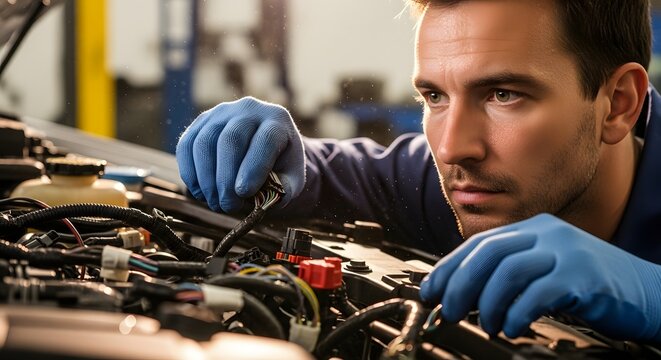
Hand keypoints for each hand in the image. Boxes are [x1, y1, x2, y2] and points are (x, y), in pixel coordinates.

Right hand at [176, 97, 304, 212]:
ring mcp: (221, 112)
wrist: (264, 147)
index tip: (244, 194)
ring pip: (205, 143)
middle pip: (230, 140)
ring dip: (206, 179)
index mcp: (277, 120)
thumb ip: (284, 189)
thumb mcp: (292, 178)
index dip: (253, 167)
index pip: (265, 140)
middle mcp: (249, 109)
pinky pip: (187, 145)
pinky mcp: (201, 122)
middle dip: (225, 179)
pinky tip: (200, 192)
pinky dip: (190, 172)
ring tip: (215, 203)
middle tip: (228, 206)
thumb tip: (261, 197)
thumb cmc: (280, 165)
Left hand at [419, 213, 660, 341]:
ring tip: (485, 323)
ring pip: (509, 270)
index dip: (450, 268)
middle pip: (489, 253)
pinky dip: (517, 312)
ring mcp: (566, 251)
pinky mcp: (582, 275)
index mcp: (532, 229)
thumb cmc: (589, 284)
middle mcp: (546, 233)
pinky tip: (511, 326)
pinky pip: (538, 292)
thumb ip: (509, 273)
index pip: (479, 244)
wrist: (647, 292)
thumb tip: (463, 293)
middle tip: (449, 311)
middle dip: (460, 284)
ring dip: (487, 301)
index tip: (432, 291)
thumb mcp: (545, 269)